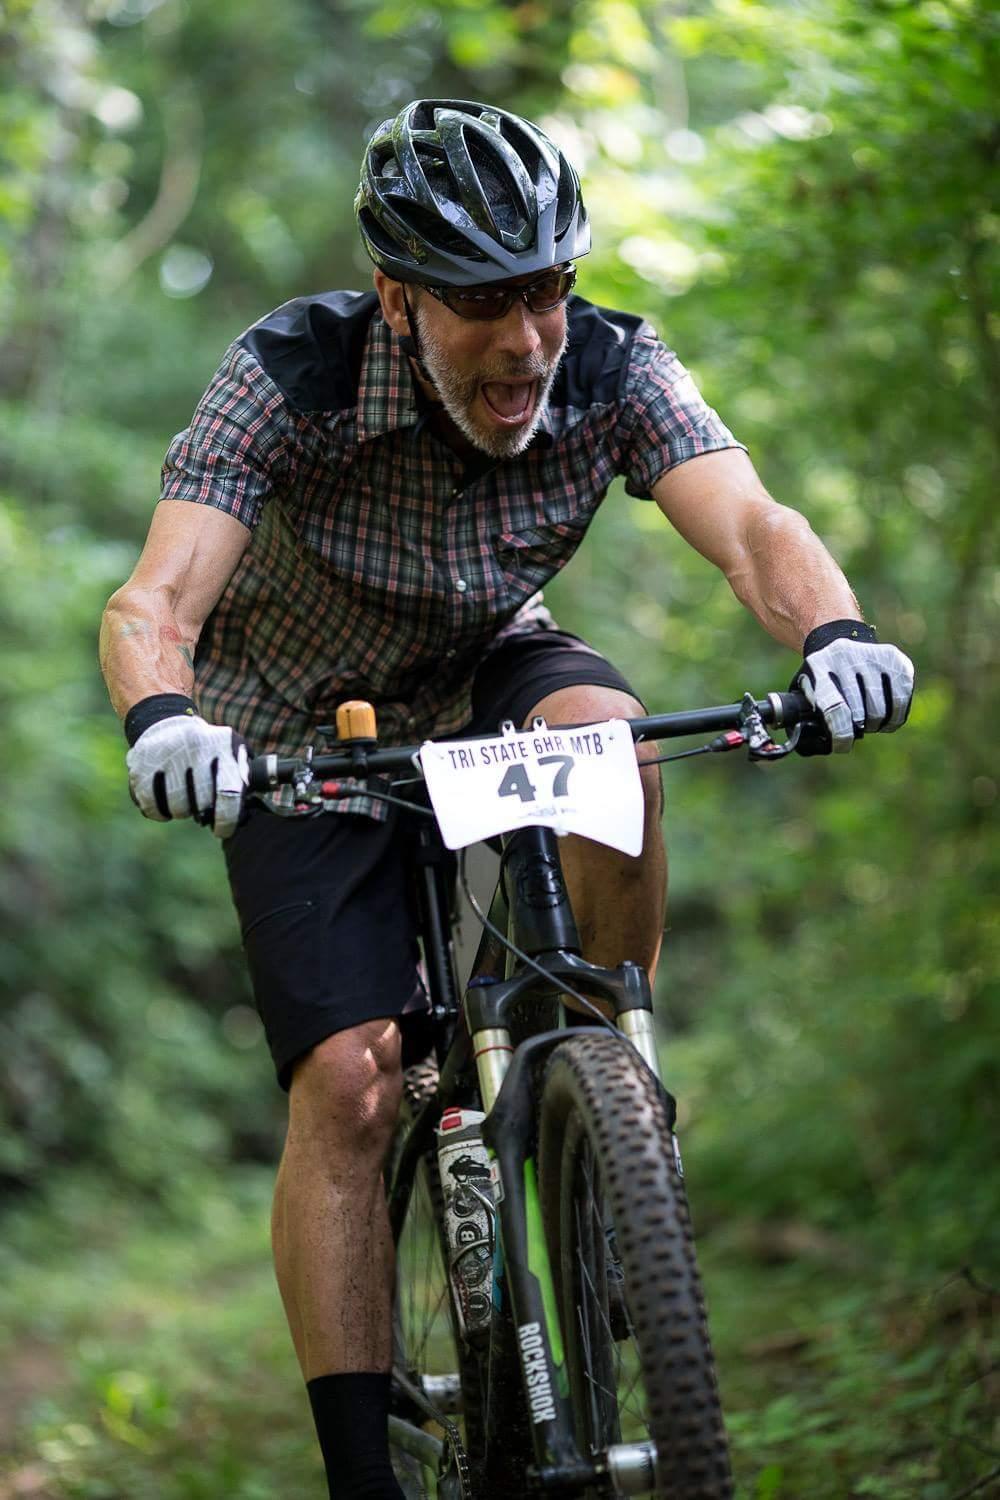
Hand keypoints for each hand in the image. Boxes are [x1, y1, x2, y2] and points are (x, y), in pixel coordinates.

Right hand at [127, 714, 248, 837]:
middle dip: (203, 812)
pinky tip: (165, 805)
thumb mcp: (231, 750)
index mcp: (221, 745)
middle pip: (201, 803)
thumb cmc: (206, 748)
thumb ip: (245, 776)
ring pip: (177, 807)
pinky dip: (159, 813)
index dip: (227, 819)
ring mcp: (166, 755)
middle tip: (200, 807)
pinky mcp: (142, 765)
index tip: (222, 830)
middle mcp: (194, 747)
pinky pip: (151, 806)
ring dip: (181, 812)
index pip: (229, 792)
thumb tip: (247, 810)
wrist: (165, 722)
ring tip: (183, 800)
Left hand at [796, 630, 913, 753]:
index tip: (843, 745)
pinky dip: (895, 717)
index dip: (841, 735)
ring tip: (871, 723)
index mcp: (818, 666)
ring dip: (877, 725)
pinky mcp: (894, 658)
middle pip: (860, 712)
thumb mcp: (802, 692)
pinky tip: (887, 718)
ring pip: (882, 709)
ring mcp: (872, 655)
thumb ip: (803, 718)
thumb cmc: (820, 680)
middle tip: (857, 729)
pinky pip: (900, 699)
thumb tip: (815, 745)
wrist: (839, 643)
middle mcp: (845, 656)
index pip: (833, 708)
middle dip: (859, 729)